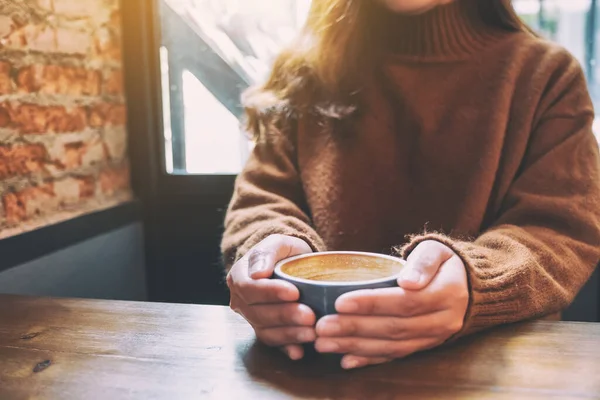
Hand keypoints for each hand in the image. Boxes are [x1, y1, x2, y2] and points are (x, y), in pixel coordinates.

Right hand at [227, 234, 316, 359]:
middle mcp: (240, 300)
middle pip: (258, 312)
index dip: (271, 292)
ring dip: (289, 334)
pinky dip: (286, 348)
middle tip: (310, 316)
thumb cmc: (283, 252)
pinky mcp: (265, 331)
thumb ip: (266, 253)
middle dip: (285, 315)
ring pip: (265, 331)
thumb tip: (257, 273)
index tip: (294, 292)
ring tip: (312, 332)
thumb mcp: (277, 242)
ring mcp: (251, 318)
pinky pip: (273, 343)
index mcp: (239, 276)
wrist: (290, 264)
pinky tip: (300, 351)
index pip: (249, 288)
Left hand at [315, 240, 468, 368]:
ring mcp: (434, 338)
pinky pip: (395, 356)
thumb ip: (423, 262)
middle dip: (355, 328)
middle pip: (394, 328)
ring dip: (355, 346)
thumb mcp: (437, 250)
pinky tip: (345, 360)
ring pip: (392, 346)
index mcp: (448, 293)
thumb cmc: (442, 262)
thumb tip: (408, 281)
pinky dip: (369, 360)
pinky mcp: (423, 347)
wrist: (466, 285)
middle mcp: (443, 321)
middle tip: (322, 326)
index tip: (339, 302)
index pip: (405, 302)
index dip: (371, 303)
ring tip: (324, 343)